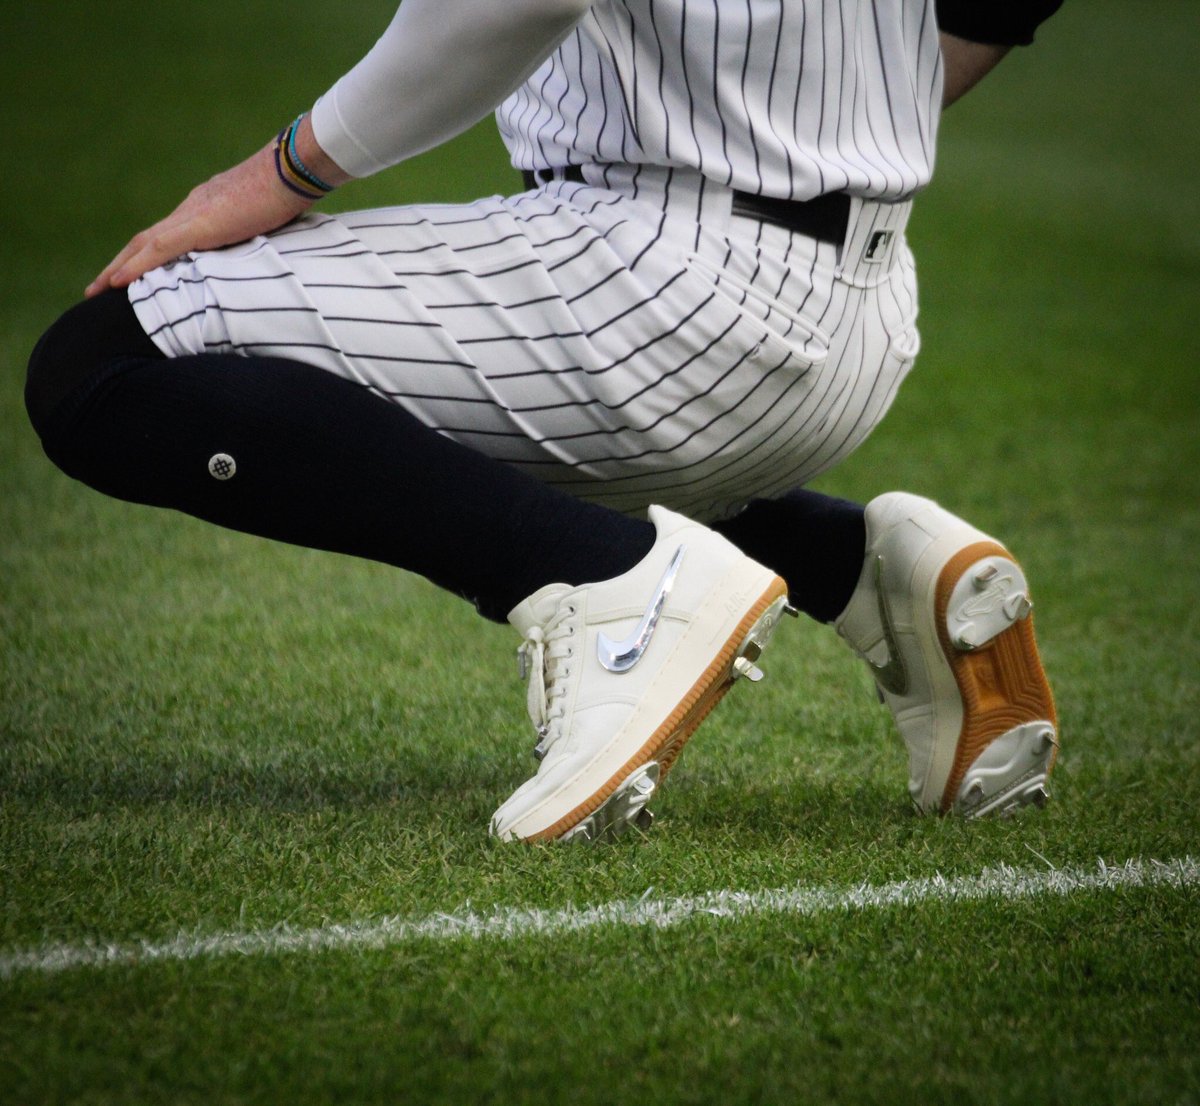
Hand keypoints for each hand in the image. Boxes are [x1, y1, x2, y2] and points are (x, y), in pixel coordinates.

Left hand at [85, 141, 313, 297]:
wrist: (294, 168)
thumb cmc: (291, 189)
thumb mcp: (269, 218)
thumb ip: (257, 231)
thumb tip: (264, 251)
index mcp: (207, 206)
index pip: (167, 234)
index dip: (145, 254)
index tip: (132, 273)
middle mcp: (192, 207)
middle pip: (144, 239)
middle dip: (120, 263)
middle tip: (97, 288)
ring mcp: (193, 215)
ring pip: (142, 244)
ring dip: (116, 268)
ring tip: (96, 291)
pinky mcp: (201, 225)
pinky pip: (159, 249)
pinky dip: (136, 266)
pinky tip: (116, 283)